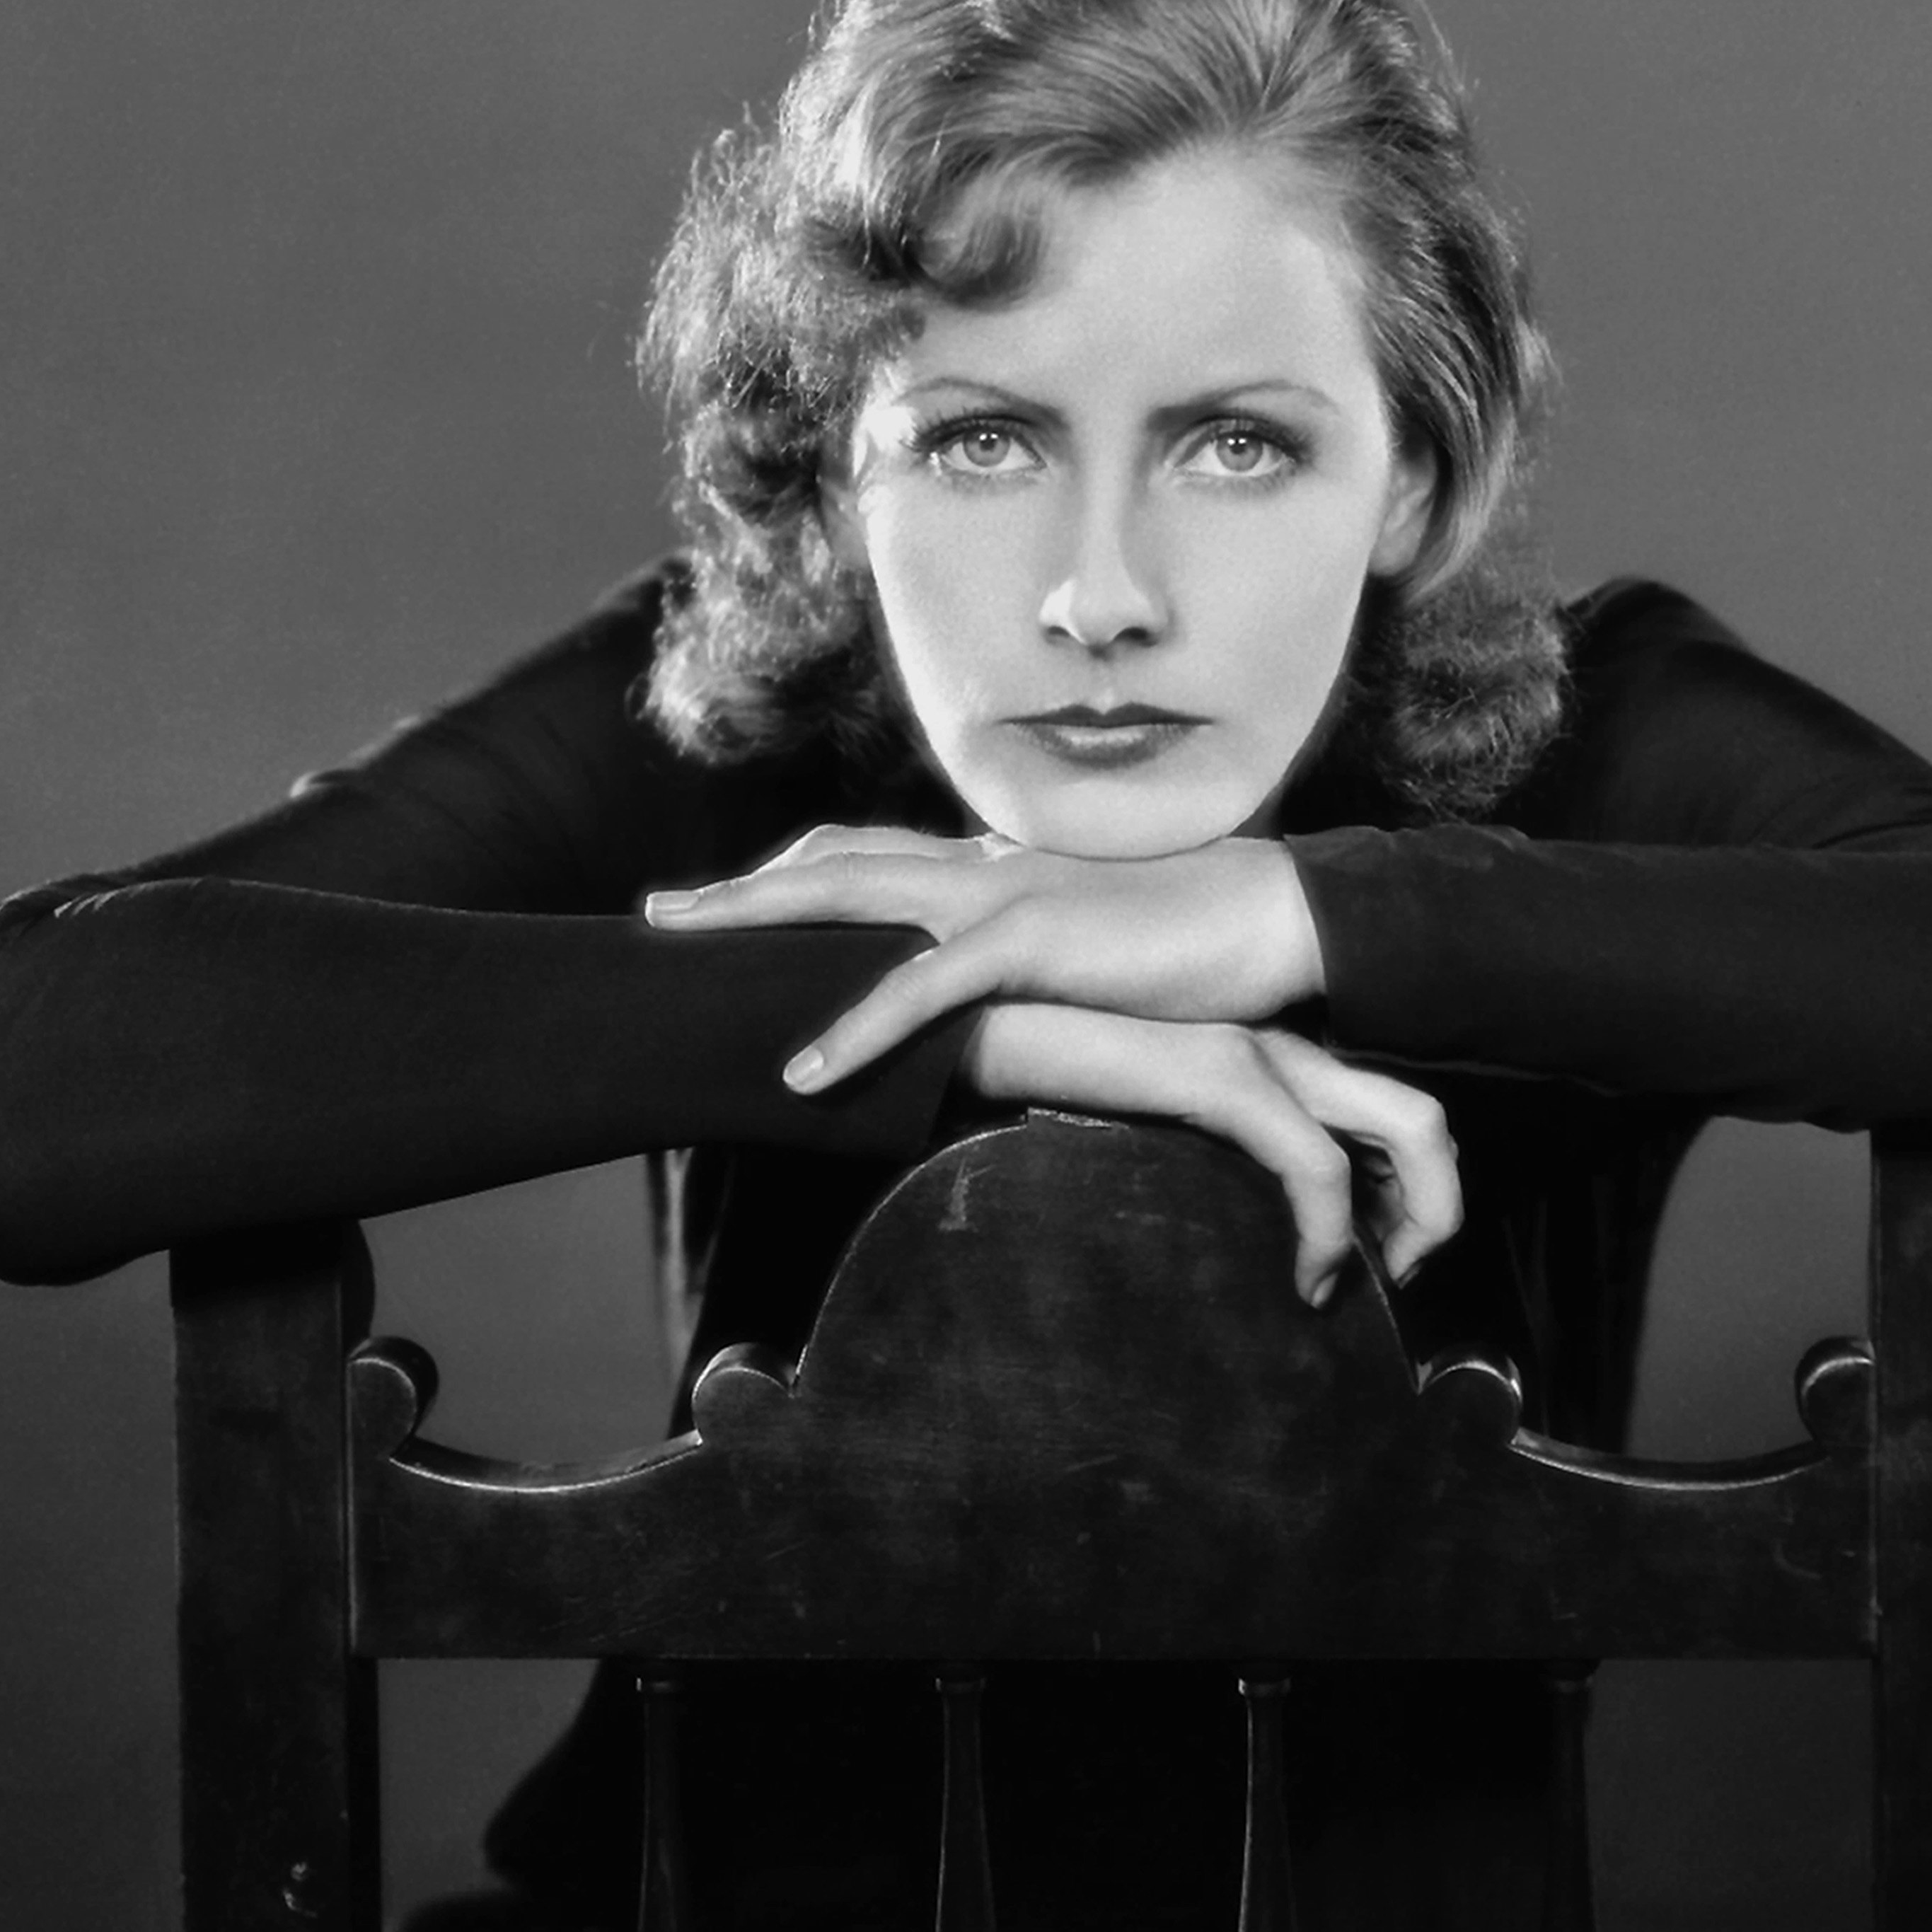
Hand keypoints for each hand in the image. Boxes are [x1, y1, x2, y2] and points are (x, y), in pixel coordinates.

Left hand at [645, 826, 1325, 1089]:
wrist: (1277, 921)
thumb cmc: (1194, 948)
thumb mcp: (1088, 952)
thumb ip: (1032, 964)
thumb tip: (993, 1006)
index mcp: (994, 867)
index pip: (869, 855)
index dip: (792, 875)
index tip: (725, 903)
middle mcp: (983, 864)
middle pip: (832, 860)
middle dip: (736, 891)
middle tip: (654, 918)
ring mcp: (1004, 891)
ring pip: (850, 894)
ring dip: (754, 923)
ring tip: (677, 955)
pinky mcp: (1035, 938)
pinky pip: (925, 988)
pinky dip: (855, 1029)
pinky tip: (801, 1076)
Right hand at [960, 1003, 1460, 1306]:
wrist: (968, 1031)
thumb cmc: (1044, 1089)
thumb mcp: (1148, 1137)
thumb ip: (1199, 1168)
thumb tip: (1231, 1244)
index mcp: (1264, 1058)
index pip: (1380, 1116)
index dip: (1404, 1197)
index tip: (1377, 1268)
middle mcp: (1278, 1047)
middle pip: (1418, 1117)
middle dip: (1436, 1208)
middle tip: (1396, 1281)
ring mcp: (1257, 1053)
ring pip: (1406, 1127)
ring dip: (1415, 1221)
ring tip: (1364, 1286)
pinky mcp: (1221, 1073)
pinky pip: (1316, 1163)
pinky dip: (1331, 1234)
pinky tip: (1306, 1283)